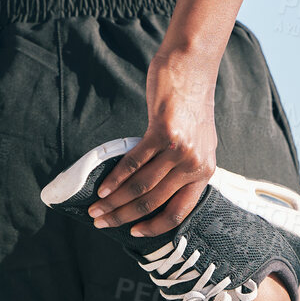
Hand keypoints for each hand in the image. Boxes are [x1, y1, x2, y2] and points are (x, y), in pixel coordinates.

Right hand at [90, 55, 218, 236]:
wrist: (192, 68)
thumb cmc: (189, 103)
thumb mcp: (196, 141)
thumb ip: (182, 164)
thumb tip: (155, 185)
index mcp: (204, 172)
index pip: (178, 212)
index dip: (153, 226)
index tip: (133, 233)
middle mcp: (195, 165)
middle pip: (154, 202)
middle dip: (123, 216)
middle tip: (101, 222)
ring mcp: (181, 149)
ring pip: (142, 186)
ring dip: (114, 201)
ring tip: (95, 208)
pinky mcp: (164, 132)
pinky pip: (135, 162)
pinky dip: (115, 178)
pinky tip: (102, 188)